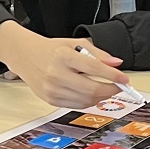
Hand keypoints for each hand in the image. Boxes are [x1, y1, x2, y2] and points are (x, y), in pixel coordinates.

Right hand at [0, 21, 128, 108]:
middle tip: (119, 86)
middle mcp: (56, 74)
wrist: (25, 56)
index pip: (94, 68)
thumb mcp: (75, 43)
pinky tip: (91, 93)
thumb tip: (117, 64)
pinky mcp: (50, 100)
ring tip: (106, 89)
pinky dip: (88, 101)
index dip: (112, 75)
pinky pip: (76, 105)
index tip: (124, 78)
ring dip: (101, 97)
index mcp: (63, 56)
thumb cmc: (51, 49)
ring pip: (86, 100)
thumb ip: (98, 54)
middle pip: (91, 89)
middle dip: (110, 90)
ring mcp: (52, 89)